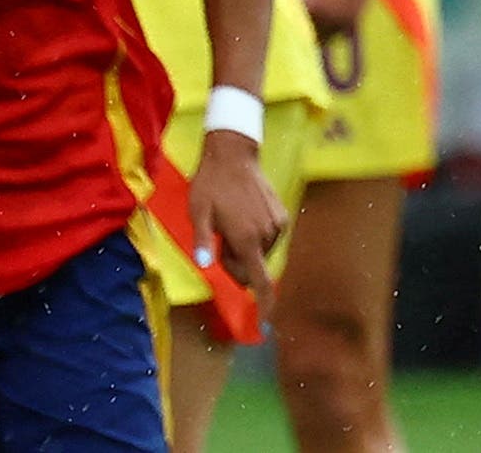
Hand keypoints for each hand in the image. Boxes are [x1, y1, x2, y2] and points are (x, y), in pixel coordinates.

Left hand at [188, 131, 286, 315]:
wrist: (233, 155)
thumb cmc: (210, 184)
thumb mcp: (198, 212)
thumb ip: (202, 241)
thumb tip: (203, 266)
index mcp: (246, 238)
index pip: (259, 280)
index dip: (264, 304)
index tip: (266, 324)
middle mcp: (266, 236)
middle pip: (253, 265)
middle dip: (236, 260)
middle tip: (219, 237)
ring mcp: (277, 225)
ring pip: (260, 251)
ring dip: (246, 245)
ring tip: (231, 220)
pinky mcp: (282, 216)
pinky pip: (269, 237)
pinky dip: (256, 234)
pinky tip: (244, 213)